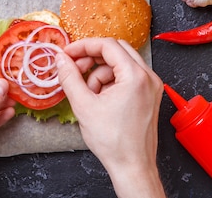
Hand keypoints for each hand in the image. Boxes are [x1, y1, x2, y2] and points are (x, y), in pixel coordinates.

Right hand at [56, 38, 164, 197]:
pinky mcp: (149, 95)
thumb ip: (69, 77)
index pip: (107, 45)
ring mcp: (151, 86)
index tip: (68, 53)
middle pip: (116, 50)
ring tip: (88, 93)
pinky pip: (127, 77)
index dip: (83, 46)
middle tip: (75, 68)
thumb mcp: (83, 105)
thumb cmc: (114, 142)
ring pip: (120, 64)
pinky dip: (110, 82)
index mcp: (135, 76)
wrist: (132, 166)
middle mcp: (148, 77)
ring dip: (100, 72)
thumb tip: (61, 59)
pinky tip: (99, 99)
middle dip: (92, 57)